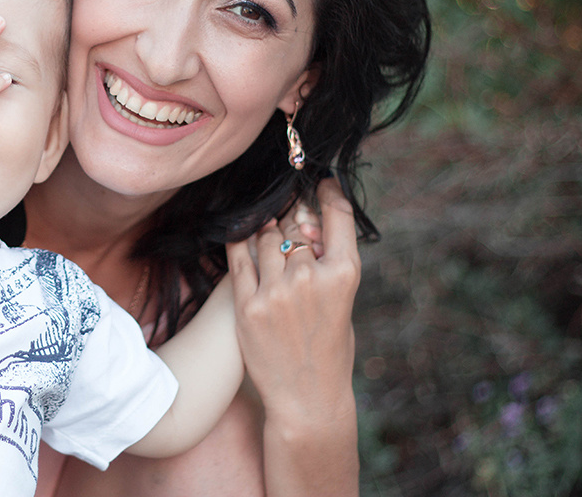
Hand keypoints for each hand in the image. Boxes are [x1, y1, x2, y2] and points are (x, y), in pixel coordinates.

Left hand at [226, 179, 359, 426]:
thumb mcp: (342, 302)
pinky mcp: (247, 305)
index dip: (326, 193)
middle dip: (291, 221)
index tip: (320, 183)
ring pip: (263, 238)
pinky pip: (237, 258)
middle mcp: (310, 278)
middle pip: (293, 226)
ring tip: (268, 239)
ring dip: (264, 234)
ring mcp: (276, 291)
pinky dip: (238, 244)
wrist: (307, 399)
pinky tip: (241, 237)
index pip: (336, 216)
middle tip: (288, 220)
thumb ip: (325, 264)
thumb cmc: (329, 348)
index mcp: (344, 275)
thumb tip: (304, 224)